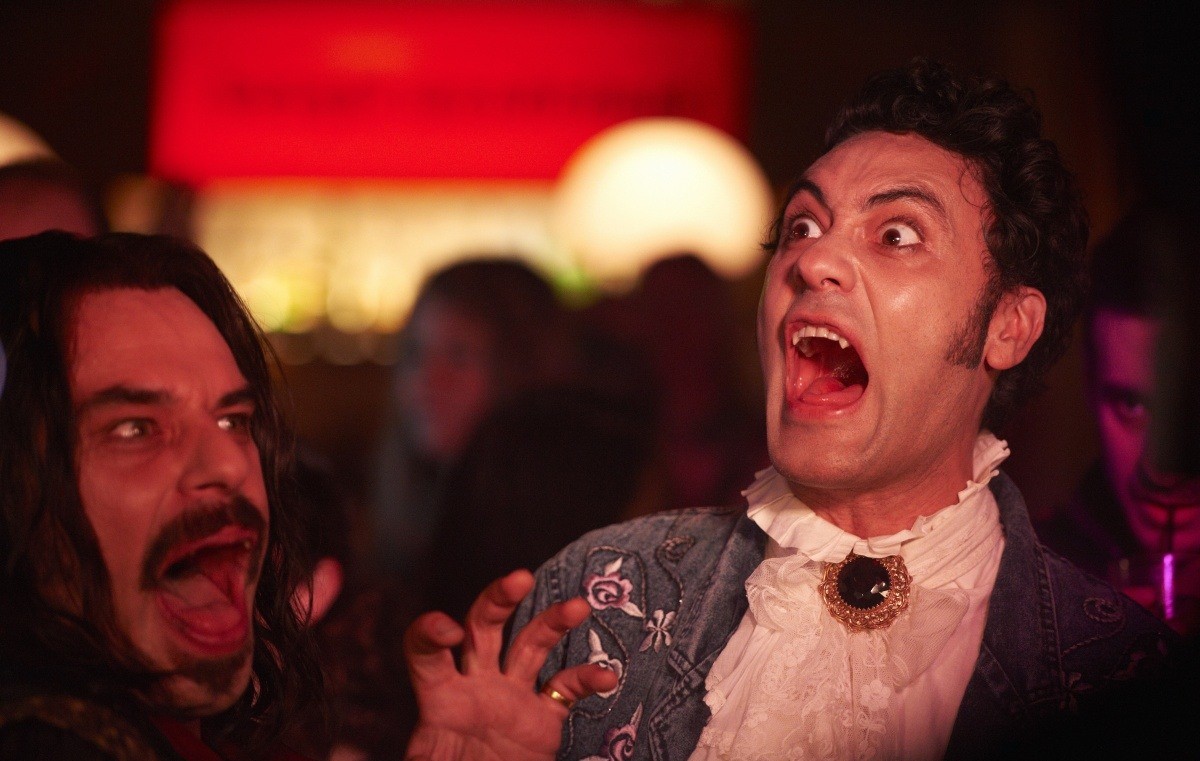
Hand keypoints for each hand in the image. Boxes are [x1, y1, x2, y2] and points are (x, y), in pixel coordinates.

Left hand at [404, 569, 617, 760]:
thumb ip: (415, 756)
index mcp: (439, 698)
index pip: (425, 649)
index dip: (430, 631)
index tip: (448, 629)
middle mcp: (476, 686)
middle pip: (484, 626)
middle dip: (498, 598)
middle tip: (519, 578)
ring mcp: (512, 698)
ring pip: (532, 644)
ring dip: (554, 622)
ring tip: (578, 606)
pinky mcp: (544, 718)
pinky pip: (567, 689)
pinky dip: (588, 679)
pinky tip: (607, 676)